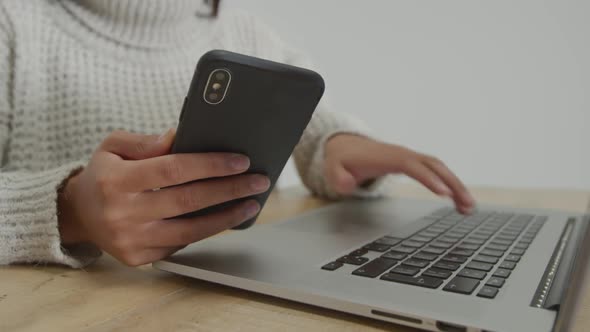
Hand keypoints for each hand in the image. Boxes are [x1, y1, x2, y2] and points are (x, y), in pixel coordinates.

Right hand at [58, 129, 269, 265]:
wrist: (79, 213)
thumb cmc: (104, 174)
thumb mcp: (114, 147)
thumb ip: (146, 141)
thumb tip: (180, 135)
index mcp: (116, 180)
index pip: (173, 170)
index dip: (210, 165)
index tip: (240, 161)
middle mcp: (122, 213)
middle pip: (188, 201)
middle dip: (230, 190)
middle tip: (258, 181)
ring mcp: (130, 240)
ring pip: (191, 231)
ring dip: (227, 217)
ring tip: (252, 203)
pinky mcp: (138, 257)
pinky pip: (181, 244)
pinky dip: (206, 231)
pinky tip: (225, 217)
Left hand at [324, 134, 474, 213]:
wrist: (345, 146)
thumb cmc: (342, 159)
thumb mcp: (334, 169)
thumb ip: (339, 178)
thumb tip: (347, 185)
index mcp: (388, 156)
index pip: (413, 166)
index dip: (428, 178)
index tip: (444, 194)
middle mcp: (404, 154)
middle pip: (434, 165)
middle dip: (453, 183)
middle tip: (467, 205)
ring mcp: (411, 158)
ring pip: (440, 169)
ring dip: (457, 185)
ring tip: (469, 208)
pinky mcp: (414, 164)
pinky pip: (437, 172)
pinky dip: (450, 184)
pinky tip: (458, 202)